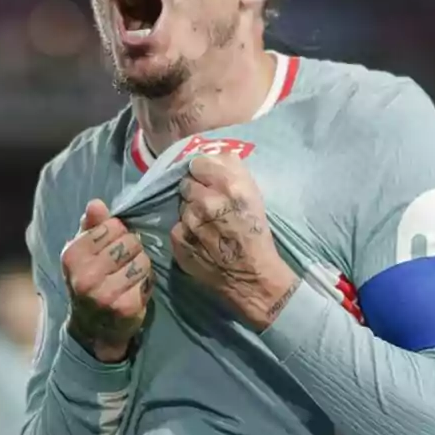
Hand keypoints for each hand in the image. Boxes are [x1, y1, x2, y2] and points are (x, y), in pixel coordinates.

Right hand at [60, 200, 151, 362]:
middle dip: (132, 249)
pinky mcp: (125, 307)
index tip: (111, 247)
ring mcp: (105, 294)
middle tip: (122, 263)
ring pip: (142, 260)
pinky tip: (134, 289)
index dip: (118, 233)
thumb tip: (96, 204)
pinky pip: (148, 279)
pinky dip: (145, 282)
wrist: (92, 327)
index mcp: (72, 255)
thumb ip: (91, 226)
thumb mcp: (83, 252)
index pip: (113, 226)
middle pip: (130, 241)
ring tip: (128, 276)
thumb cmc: (89, 279)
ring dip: (141, 266)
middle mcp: (85, 275)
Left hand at [170, 154, 299, 330]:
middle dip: (196, 191)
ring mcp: (189, 220)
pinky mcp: (178, 239)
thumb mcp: (254, 195)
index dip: (203, 171)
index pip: (198, 162)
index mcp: (229, 185)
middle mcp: (206, 199)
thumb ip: (232, 170)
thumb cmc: (257, 234)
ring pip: (181, 205)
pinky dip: (186, 231)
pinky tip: (200, 240)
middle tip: (209, 205)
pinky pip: (177, 226)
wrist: (252, 278)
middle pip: (187, 183)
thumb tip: (214, 156)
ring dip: (191, 212)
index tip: (208, 179)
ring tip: (207, 226)